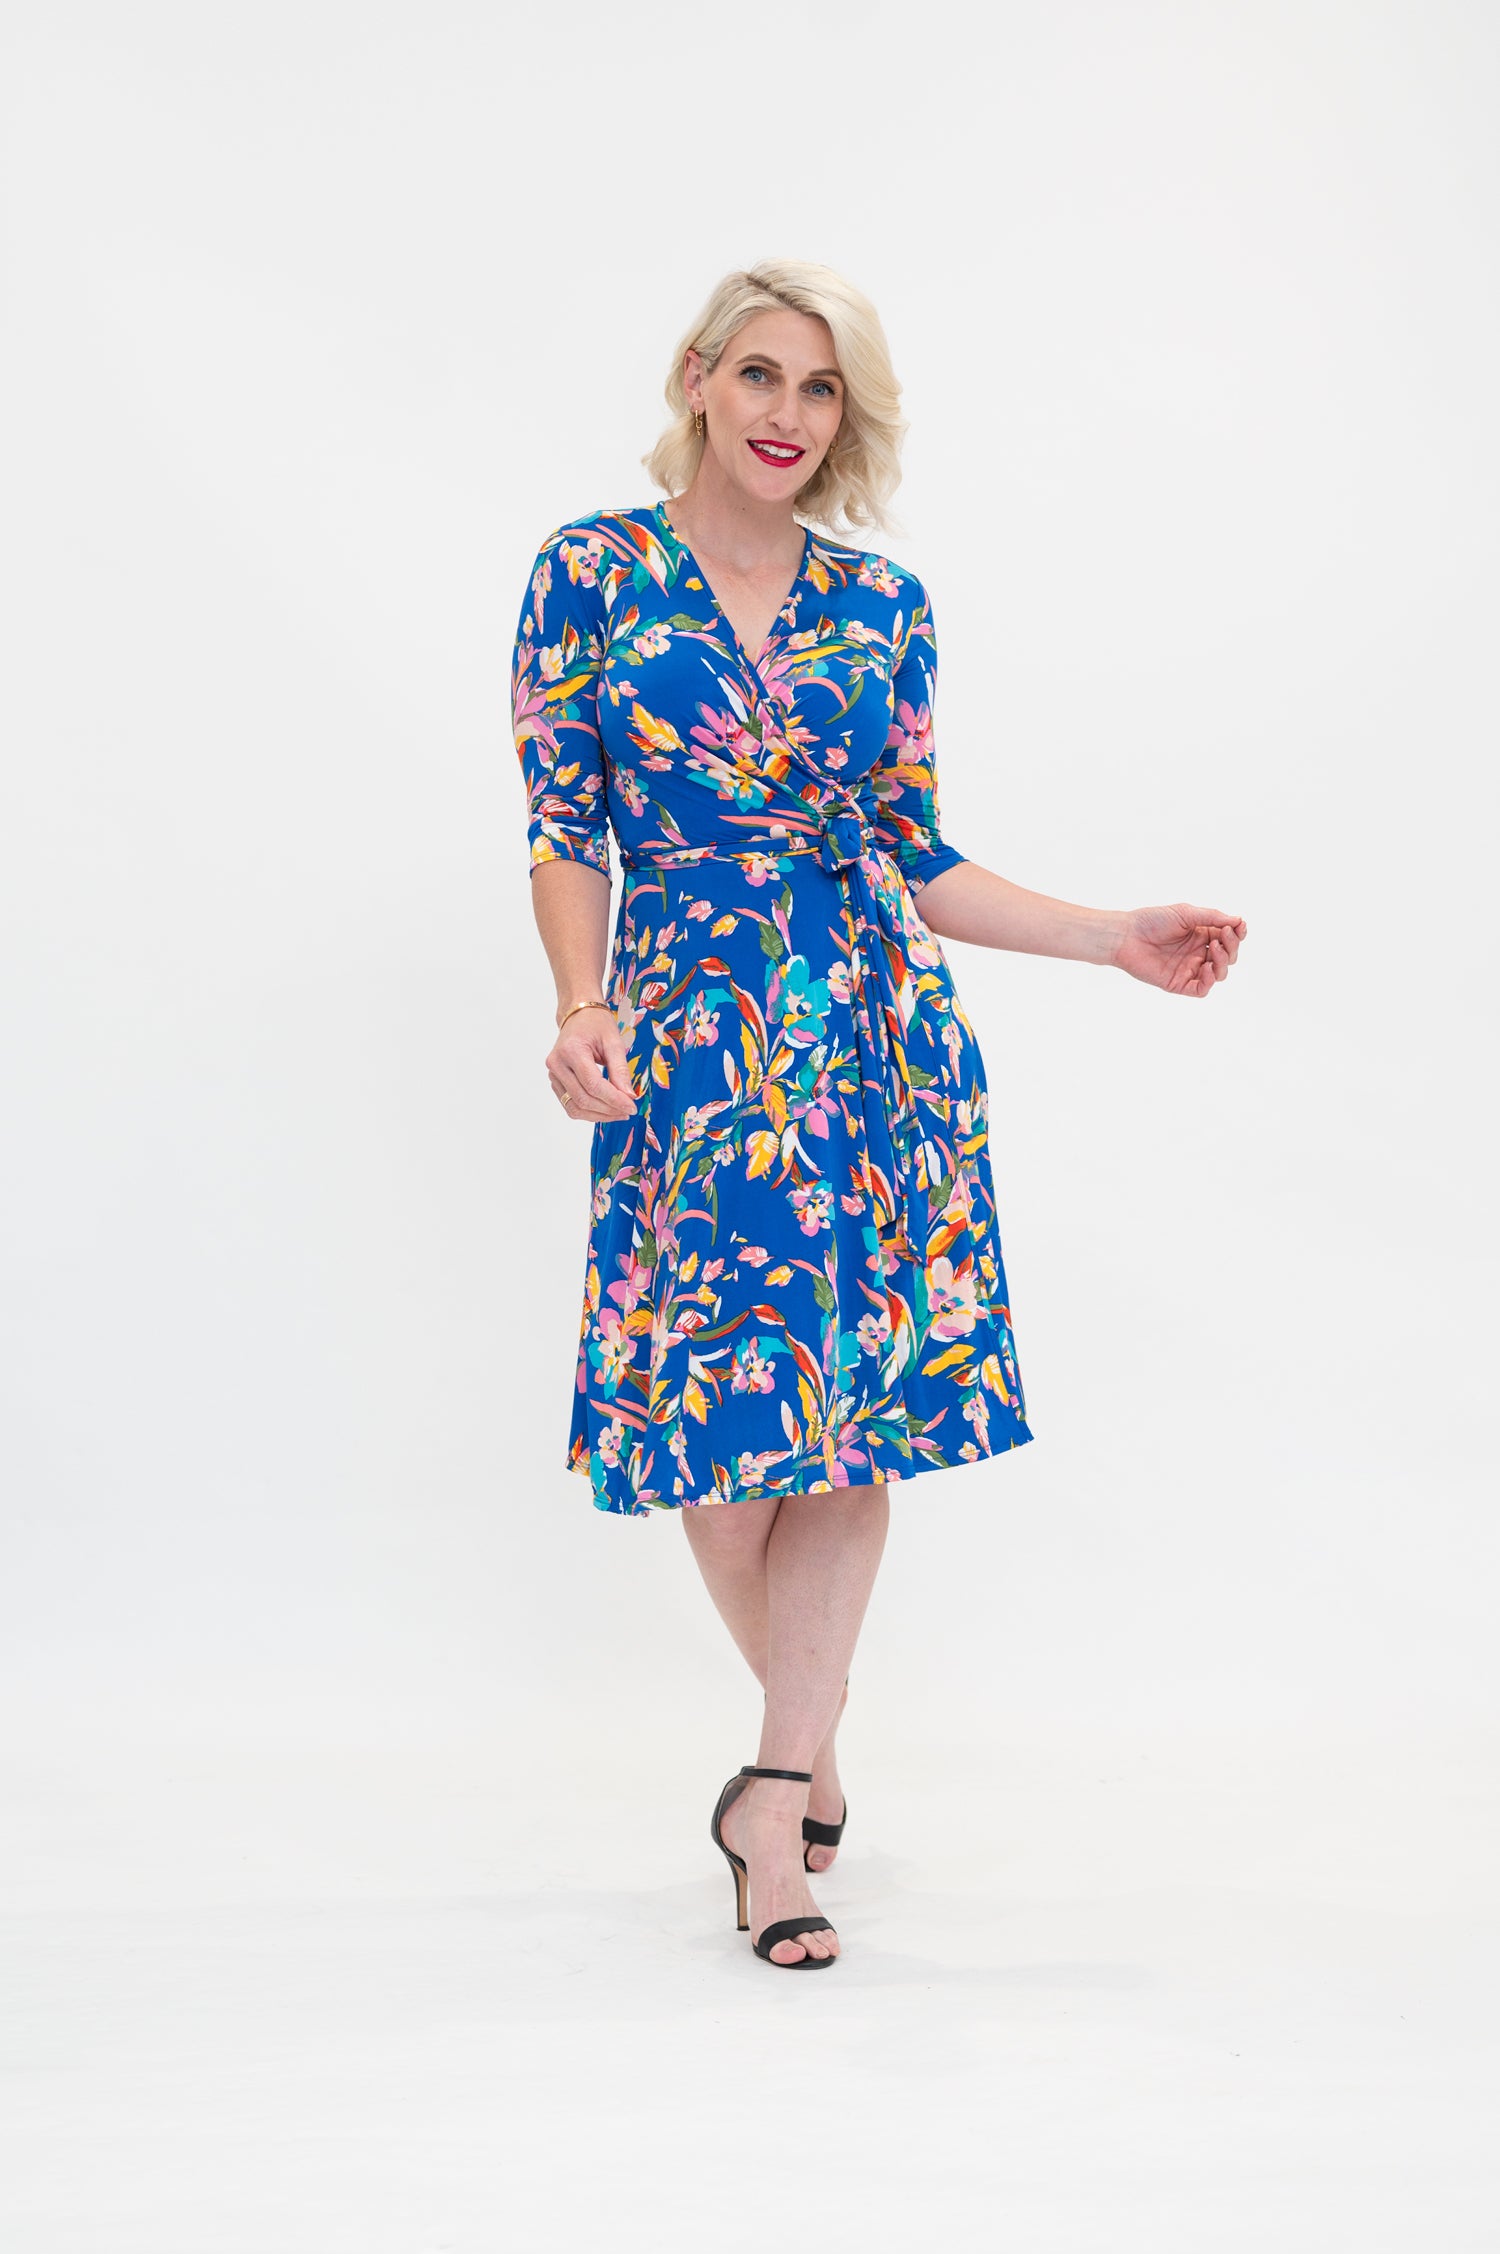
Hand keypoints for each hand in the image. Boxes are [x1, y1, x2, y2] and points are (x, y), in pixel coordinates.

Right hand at [545, 1004, 638, 1120]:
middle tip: (628, 1110)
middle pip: (583, 1098)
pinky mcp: (555, 1082)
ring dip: (598, 1115)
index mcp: (571, 1051)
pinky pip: (570, 1104)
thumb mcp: (613, 1042)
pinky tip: (605, 1110)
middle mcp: (557, 1064)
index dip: (614, 1100)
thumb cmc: (596, 1024)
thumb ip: (620, 1070)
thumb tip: (629, 1096)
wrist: (578, 1016)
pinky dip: (588, 1112)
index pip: (593, 1085)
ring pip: (575, 1107)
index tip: (632, 1107)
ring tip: (618, 1113)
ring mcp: (553, 1074)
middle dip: (608, 1109)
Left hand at [1111, 903, 1246, 995]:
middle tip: (1223, 936)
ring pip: (1218, 974)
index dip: (1238, 934)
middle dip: (1231, 947)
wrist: (1126, 936)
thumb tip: (1238, 920)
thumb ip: (1212, 917)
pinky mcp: (1178, 983)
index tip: (1239, 926)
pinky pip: (1201, 989)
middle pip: (1227, 957)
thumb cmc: (1152, 920)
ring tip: (1215, 950)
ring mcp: (1189, 969)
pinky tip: (1206, 967)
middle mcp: (1198, 952)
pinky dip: (1209, 981)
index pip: (1228, 938)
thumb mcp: (1186, 913)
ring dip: (1223, 962)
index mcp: (1201, 934)